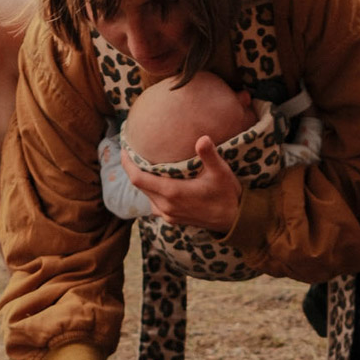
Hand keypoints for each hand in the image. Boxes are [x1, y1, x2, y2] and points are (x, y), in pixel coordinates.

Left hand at [122, 135, 241, 233]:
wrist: (235, 221)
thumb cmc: (227, 194)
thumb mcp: (221, 172)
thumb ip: (209, 155)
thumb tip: (202, 138)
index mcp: (172, 193)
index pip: (138, 179)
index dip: (127, 165)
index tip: (124, 151)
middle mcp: (166, 206)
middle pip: (139, 186)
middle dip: (132, 170)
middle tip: (132, 153)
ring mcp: (169, 214)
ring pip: (146, 196)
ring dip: (143, 182)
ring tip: (143, 166)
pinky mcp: (173, 219)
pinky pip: (154, 204)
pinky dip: (151, 192)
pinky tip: (158, 184)